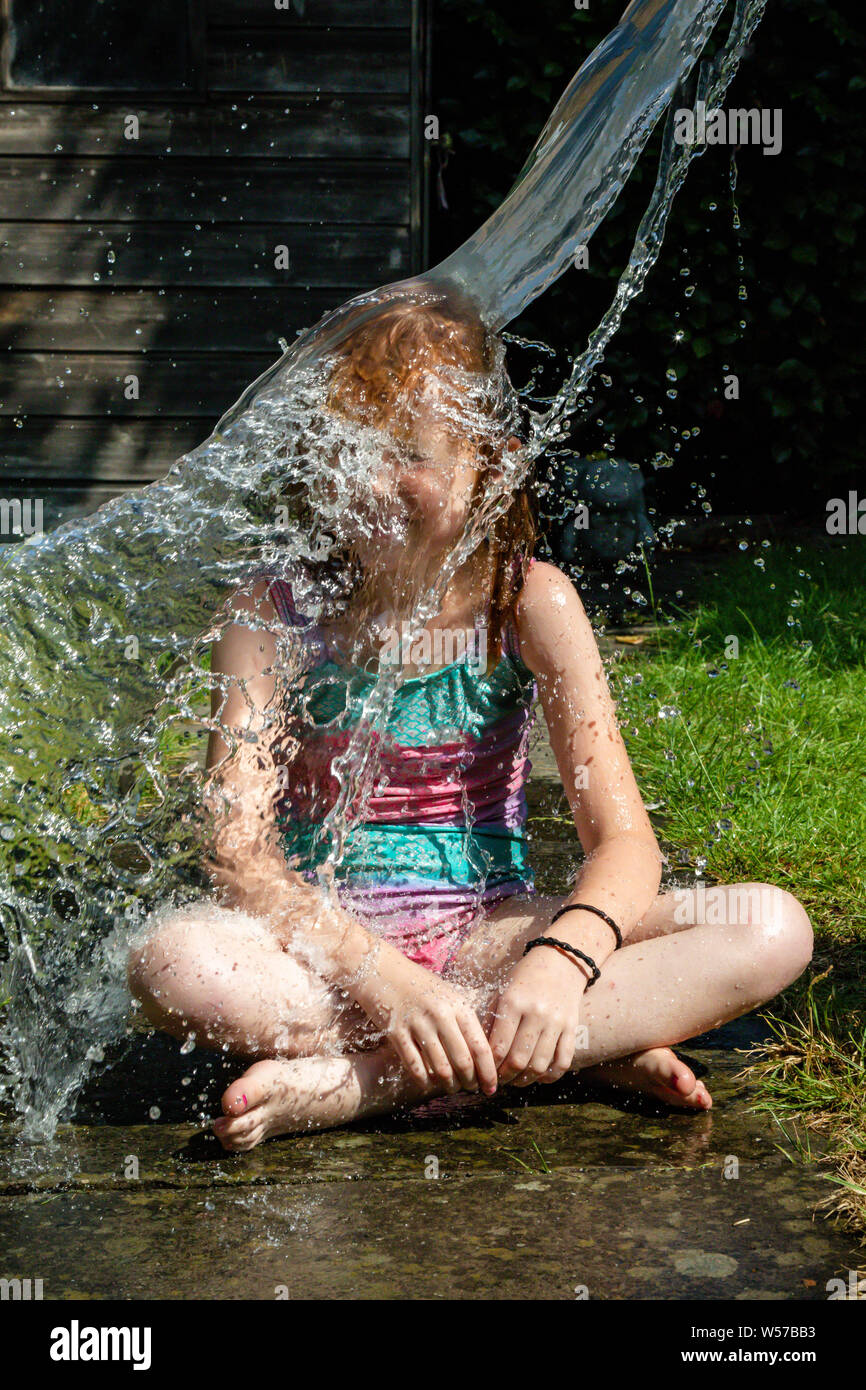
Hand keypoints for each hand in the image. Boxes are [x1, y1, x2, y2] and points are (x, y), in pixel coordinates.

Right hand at [352, 946, 497, 1095]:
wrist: (381, 970)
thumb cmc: (419, 984)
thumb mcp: (448, 994)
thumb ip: (465, 1018)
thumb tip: (485, 1052)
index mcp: (458, 1005)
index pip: (480, 1046)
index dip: (488, 1072)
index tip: (491, 1087)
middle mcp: (440, 1015)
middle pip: (463, 1061)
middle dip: (470, 1082)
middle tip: (471, 1089)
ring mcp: (417, 1024)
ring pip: (440, 1068)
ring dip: (449, 1085)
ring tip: (452, 1088)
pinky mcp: (396, 1033)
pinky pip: (415, 1067)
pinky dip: (425, 1081)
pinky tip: (428, 1083)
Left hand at [488, 946, 584, 1085]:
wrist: (560, 961)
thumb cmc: (524, 978)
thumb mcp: (501, 992)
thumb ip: (490, 1021)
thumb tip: (480, 1053)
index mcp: (513, 1002)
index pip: (498, 1046)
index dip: (490, 1066)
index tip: (485, 1072)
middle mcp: (536, 1013)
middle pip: (518, 1060)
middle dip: (506, 1076)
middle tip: (500, 1080)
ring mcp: (556, 1022)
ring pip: (540, 1065)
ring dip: (525, 1079)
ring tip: (516, 1079)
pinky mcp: (572, 1028)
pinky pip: (563, 1061)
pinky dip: (550, 1076)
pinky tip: (540, 1076)